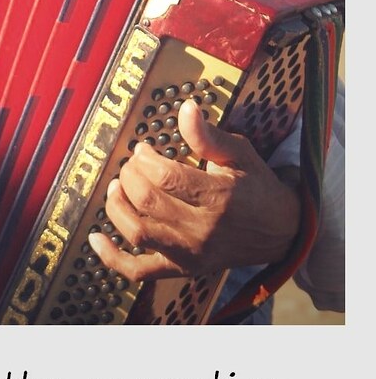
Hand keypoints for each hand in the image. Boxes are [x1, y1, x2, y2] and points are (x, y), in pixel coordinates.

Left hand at [88, 98, 300, 279]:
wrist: (283, 233)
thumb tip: (185, 108)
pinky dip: (112, 257)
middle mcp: (202, 230)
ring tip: (116, 188)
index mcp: (218, 198)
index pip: (165, 177)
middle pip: (146, 201)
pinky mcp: (182, 270)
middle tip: (131, 165)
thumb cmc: (258, 188)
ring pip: (136, 232)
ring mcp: (190, 255)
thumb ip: (208, 136)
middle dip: (129, 176)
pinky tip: (95, 238)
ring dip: (116, 206)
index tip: (142, 149)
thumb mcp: (240, 154)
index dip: (144, 159)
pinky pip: (139, 271)